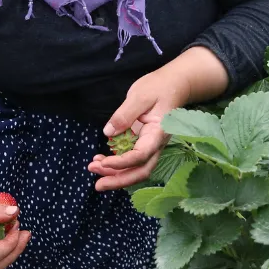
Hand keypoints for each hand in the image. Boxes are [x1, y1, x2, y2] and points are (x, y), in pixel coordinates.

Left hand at [88, 71, 187, 191]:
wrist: (174, 84)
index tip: (103, 162)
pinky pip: (132, 160)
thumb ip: (124, 115)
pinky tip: (101, 162)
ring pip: (136, 169)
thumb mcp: (140, 96)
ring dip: (116, 174)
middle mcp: (156, 144)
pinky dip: (117, 165)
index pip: (140, 155)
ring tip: (93, 168)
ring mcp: (150, 145)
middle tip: (97, 184)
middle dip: (119, 180)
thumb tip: (108, 133)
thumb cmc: (159, 87)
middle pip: (141, 171)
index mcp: (157, 133)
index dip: (122, 163)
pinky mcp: (144, 143)